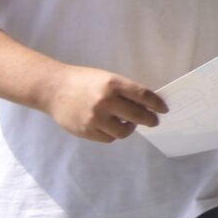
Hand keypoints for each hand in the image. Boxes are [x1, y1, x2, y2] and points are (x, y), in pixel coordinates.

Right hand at [44, 64, 166, 142]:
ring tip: (127, 122)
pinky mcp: (86, 131)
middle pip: (137, 116)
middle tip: (153, 121)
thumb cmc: (84, 81)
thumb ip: (125, 91)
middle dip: (149, 120)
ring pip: (124, 132)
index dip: (157, 104)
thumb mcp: (107, 79)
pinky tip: (111, 126)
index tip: (163, 109)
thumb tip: (147, 105)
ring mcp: (95, 118)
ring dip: (129, 128)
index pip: (143, 96)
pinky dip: (113, 134)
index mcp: (113, 84)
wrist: (54, 89)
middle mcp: (105, 101)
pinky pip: (109, 138)